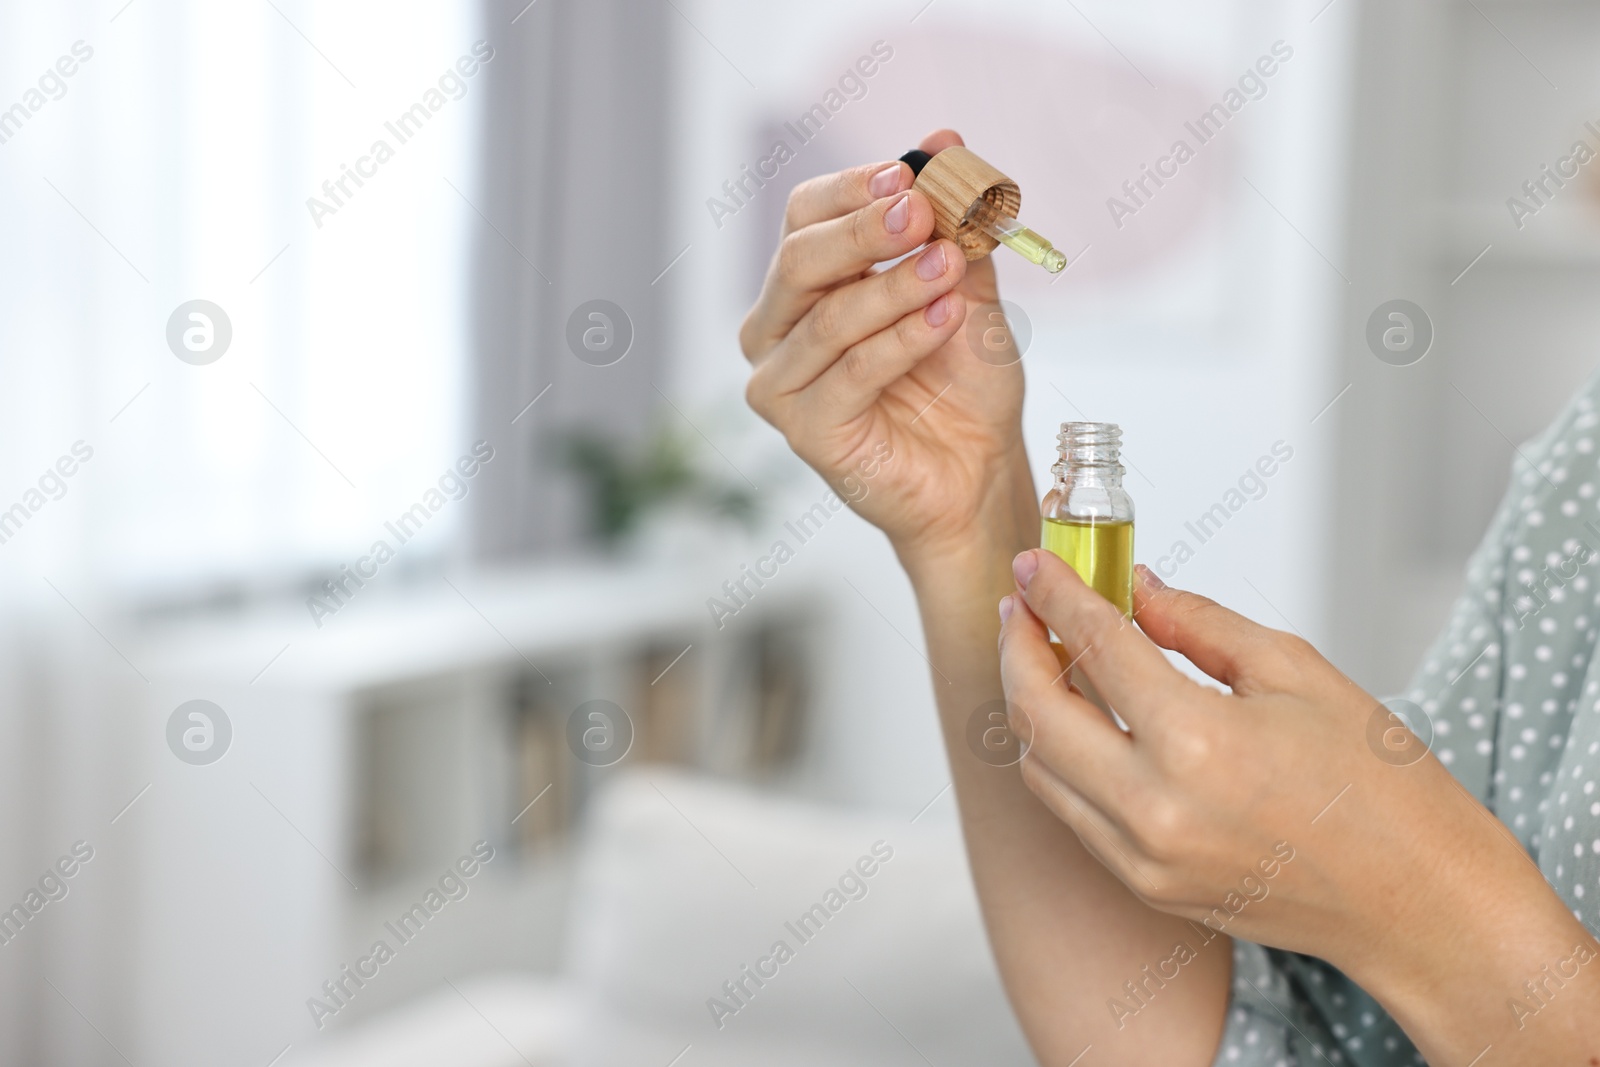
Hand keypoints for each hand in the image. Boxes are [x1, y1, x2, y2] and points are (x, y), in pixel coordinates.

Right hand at [741, 129, 1030, 563]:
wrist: (978, 470)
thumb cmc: (962, 384)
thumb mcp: (966, 287)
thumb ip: (952, 222)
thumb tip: (946, 140)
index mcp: (803, 285)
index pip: (804, 216)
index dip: (852, 188)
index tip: (911, 171)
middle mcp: (776, 329)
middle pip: (801, 259)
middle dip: (866, 229)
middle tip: (923, 209)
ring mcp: (780, 382)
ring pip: (829, 316)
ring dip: (896, 285)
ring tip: (951, 267)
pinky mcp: (803, 430)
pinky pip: (851, 371)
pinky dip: (902, 339)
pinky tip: (946, 317)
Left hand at [997, 550, 1599, 1060]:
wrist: (1418, 903)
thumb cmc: (1380, 787)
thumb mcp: (1297, 672)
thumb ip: (1200, 625)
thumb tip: (1138, 589)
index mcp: (1198, 742)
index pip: (1094, 647)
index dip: (1054, 595)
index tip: (1034, 564)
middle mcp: (1155, 808)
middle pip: (1036, 713)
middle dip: (1017, 647)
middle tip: (1021, 607)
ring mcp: (1142, 858)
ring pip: (1039, 768)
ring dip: (1029, 706)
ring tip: (1046, 657)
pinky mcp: (1145, 887)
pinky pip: (1071, 813)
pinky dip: (1059, 760)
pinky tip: (1080, 722)